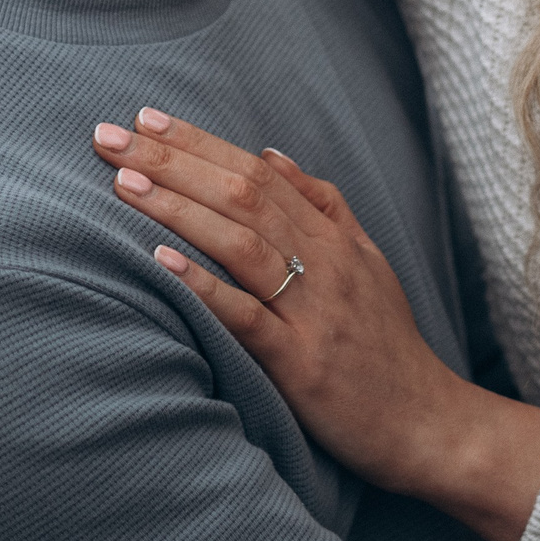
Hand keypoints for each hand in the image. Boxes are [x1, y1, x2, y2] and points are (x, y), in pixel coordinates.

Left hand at [92, 109, 539, 540]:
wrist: (427, 422)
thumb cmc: (386, 344)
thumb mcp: (367, 261)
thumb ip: (324, 206)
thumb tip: (271, 155)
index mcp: (333, 237)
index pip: (258, 172)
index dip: (200, 143)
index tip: (146, 118)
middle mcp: (325, 263)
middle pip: (243, 195)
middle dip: (173, 161)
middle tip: (111, 137)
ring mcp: (314, 311)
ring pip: (242, 243)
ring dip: (179, 208)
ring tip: (124, 183)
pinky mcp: (303, 362)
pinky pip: (248, 316)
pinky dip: (205, 285)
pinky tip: (161, 261)